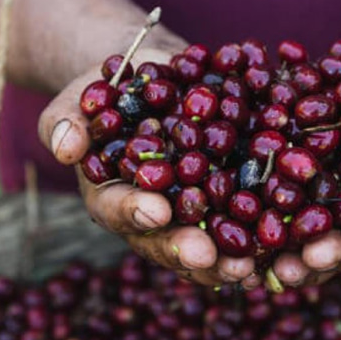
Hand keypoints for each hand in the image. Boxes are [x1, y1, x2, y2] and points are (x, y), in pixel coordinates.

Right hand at [38, 47, 256, 286]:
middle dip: (186, 249)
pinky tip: (275, 242)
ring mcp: (190, 205)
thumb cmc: (112, 87)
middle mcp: (153, 210)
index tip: (156, 211)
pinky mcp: (223, 192)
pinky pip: (238, 216)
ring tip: (247, 266)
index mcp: (113, 193)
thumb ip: (67, 121)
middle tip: (208, 258)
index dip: (134, 212)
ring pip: (205, 239)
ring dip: (225, 256)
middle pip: (165, 238)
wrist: (156, 73)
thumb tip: (66, 146)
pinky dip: (255, 229)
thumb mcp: (81, 97)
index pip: (117, 208)